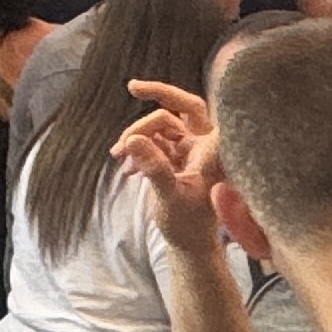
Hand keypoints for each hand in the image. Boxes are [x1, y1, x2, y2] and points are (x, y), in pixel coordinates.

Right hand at [110, 80, 228, 257]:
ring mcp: (191, 150)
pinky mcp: (179, 158)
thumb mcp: (170, 198)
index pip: (192, 108)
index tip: (134, 87)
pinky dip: (139, 150)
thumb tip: (132, 139)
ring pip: (162, 126)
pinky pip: (156, 142)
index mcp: (212, 150)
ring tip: (119, 158)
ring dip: (137, 137)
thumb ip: (153, 167)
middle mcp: (205, 145)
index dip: (165, 92)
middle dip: (153, 101)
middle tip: (130, 87)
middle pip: (178, 109)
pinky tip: (128, 169)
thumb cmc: (188, 226)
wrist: (190, 245)